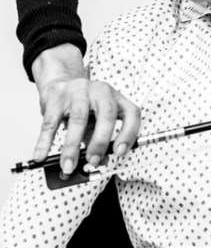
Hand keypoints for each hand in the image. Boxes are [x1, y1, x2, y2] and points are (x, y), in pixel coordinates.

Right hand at [32, 44, 139, 174]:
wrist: (62, 82)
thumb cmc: (84, 105)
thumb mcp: (97, 119)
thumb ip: (99, 139)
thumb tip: (100, 161)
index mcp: (115, 98)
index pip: (132, 113)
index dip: (129, 133)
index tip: (120, 152)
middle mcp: (101, 91)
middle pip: (106, 115)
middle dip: (100, 142)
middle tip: (92, 161)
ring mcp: (79, 91)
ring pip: (78, 119)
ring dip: (72, 147)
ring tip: (68, 166)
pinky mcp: (57, 96)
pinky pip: (51, 121)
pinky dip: (45, 141)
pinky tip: (41, 155)